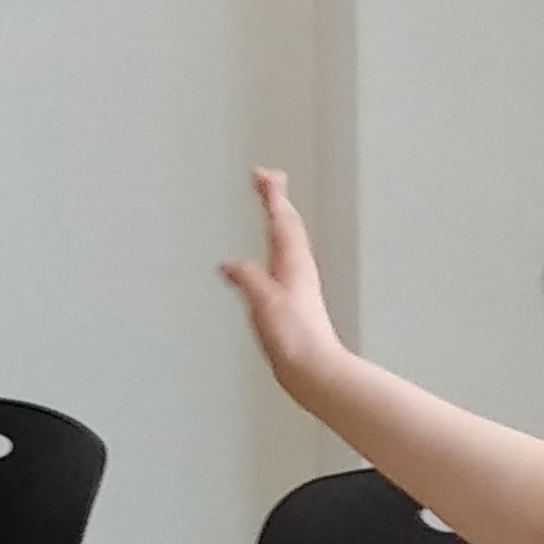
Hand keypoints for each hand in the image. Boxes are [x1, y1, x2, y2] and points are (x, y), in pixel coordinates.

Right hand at [216, 168, 348, 393]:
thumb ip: (246, 278)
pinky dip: (270, 251)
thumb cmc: (296, 339)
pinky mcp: (292, 302)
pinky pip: (280, 264)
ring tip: (269, 209)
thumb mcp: (263, 301)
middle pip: (288, 224)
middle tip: (265, 179)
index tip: (261, 172)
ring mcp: (296, 285)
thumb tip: (230, 265)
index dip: (271, 194)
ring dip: (277, 221)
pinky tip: (259, 263)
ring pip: (287, 242)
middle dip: (276, 199)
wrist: (313, 371)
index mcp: (292, 263)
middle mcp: (297, 270)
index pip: (281, 218)